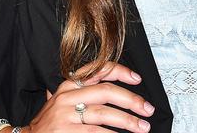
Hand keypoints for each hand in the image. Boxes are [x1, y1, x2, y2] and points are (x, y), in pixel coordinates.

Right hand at [26, 62, 153, 131]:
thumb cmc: (48, 123)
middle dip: (131, 100)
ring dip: (127, 121)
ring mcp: (65, 115)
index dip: (120, 71)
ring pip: (104, 114)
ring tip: (142, 127)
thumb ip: (80, 90)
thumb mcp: (61, 101)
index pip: (97, 69)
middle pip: (106, 91)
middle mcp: (66, 97)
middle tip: (147, 109)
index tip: (137, 79)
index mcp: (68, 85)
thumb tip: (114, 83)